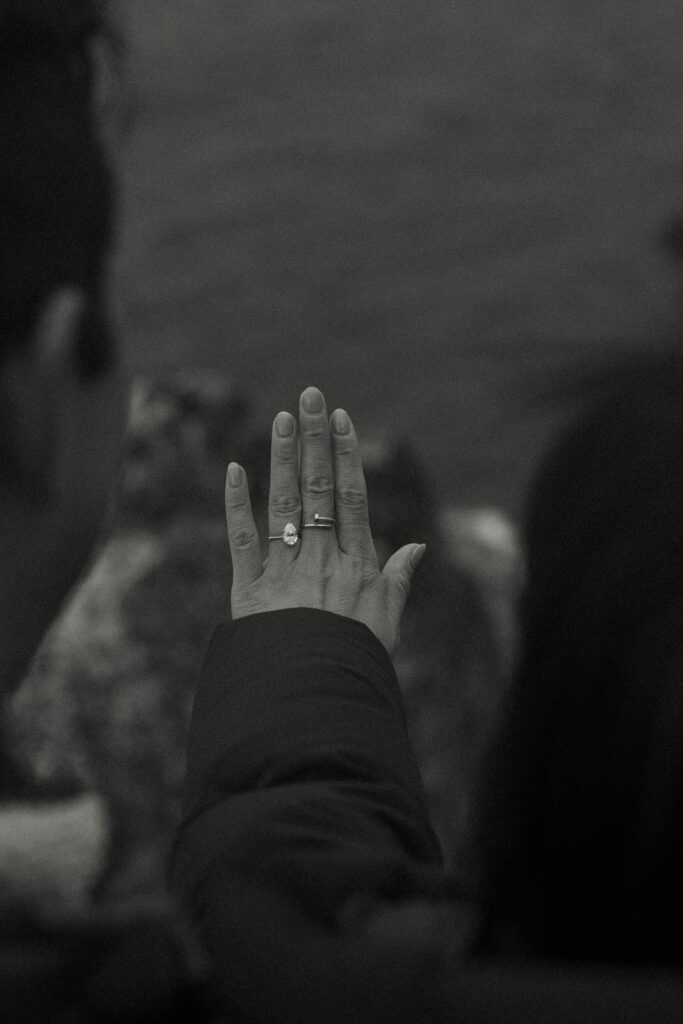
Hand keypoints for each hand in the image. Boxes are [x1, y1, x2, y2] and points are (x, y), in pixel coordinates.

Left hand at [224, 386, 425, 656]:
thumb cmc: (353, 663)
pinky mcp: (250, 589)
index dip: (346, 454)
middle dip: (314, 439)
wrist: (309, 700)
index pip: (351, 497)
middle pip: (317, 488)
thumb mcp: (387, 625)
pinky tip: (234, 469)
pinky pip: (242, 539)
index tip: (341, 418)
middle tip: (309, 396)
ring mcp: (285, 570)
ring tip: (281, 417)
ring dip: (282, 457)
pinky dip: (236, 504)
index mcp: (356, 565)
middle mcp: (321, 559)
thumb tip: (419, 546)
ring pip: (283, 503)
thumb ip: (399, 581)